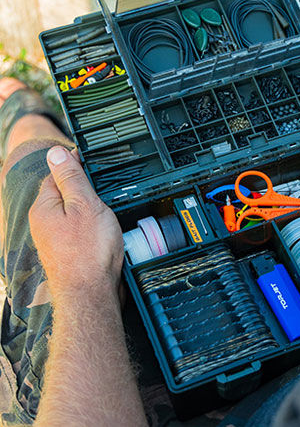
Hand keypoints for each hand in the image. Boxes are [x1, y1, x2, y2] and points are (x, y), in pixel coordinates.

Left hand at [29, 146, 123, 301]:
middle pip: (66, 195)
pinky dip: (93, 228)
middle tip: (107, 192)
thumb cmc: (88, 251)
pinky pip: (80, 231)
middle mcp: (44, 223)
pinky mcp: (67, 253)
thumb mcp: (85, 205)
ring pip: (74, 214)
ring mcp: (55, 240)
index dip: (77, 167)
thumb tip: (56, 153)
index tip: (95, 164)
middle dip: (85, 191)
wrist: (91, 294)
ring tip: (108, 215)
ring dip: (91, 211)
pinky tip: (104, 233)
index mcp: (44, 207)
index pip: (57, 175)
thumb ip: (71, 178)